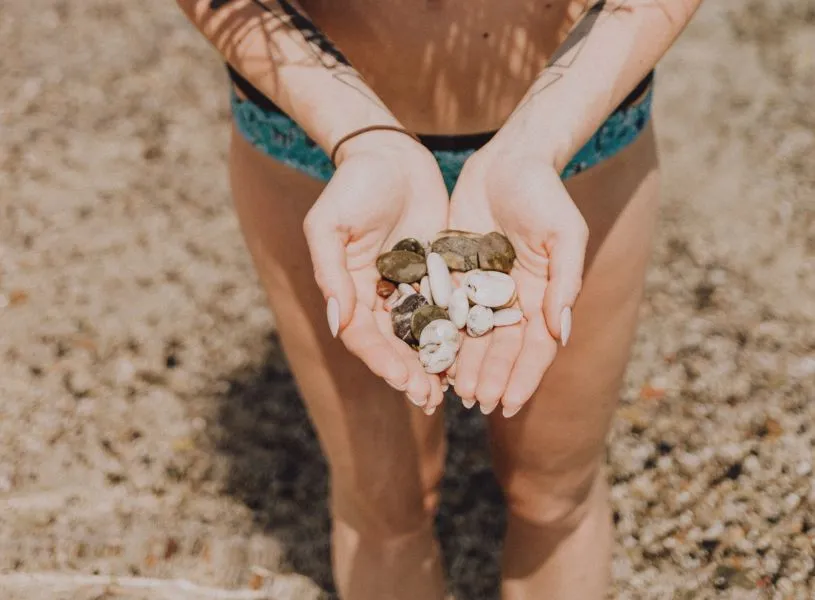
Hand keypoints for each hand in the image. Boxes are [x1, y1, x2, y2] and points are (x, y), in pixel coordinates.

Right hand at [303, 131, 448, 408]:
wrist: (390, 154)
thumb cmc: (354, 185)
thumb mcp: (331, 225)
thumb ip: (332, 272)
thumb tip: (336, 322)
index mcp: (350, 289)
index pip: (364, 336)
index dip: (383, 362)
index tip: (404, 382)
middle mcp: (378, 295)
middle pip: (393, 344)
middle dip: (410, 372)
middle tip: (431, 399)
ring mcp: (409, 286)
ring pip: (422, 334)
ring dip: (433, 363)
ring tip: (451, 392)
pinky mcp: (437, 273)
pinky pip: (447, 309)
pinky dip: (456, 333)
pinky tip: (473, 354)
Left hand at [447, 135, 587, 416]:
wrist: (509, 160)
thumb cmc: (544, 194)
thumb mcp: (564, 234)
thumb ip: (564, 282)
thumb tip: (561, 333)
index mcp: (543, 294)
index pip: (536, 346)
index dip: (524, 376)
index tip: (510, 403)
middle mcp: (513, 297)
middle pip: (503, 348)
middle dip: (492, 377)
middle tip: (477, 404)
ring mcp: (483, 287)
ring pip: (475, 336)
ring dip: (467, 366)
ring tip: (456, 392)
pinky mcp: (456, 272)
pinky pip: (448, 310)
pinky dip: (443, 335)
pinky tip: (433, 359)